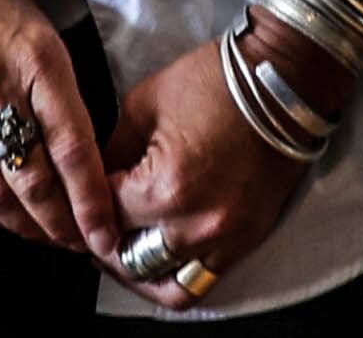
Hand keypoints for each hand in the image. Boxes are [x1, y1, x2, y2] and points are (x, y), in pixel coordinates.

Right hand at [0, 0, 117, 258]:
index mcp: (35, 59)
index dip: (92, 199)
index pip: (71, 146)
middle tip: (85, 245)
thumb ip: (63, 97)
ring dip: (29, 226)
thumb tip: (86, 165)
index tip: (108, 234)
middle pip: (34, 178)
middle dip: (64, 224)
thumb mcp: (44, 35)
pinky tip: (10, 219)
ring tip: (52, 239)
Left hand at [104, 26, 333, 302]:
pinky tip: (162, 257)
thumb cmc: (214, 82)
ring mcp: (224, 239)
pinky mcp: (247, 240)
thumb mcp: (143, 104)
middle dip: (106, 244)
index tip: (80, 198)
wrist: (282, 79)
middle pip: (129, 259)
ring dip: (139, 271)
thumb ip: (112, 150)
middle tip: (94, 229)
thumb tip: (97, 179)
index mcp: (161, 188)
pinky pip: (203, 282)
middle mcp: (193, 226)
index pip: (104, 216)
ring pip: (165, 284)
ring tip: (124, 253)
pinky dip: (177, 275)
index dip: (85, 206)